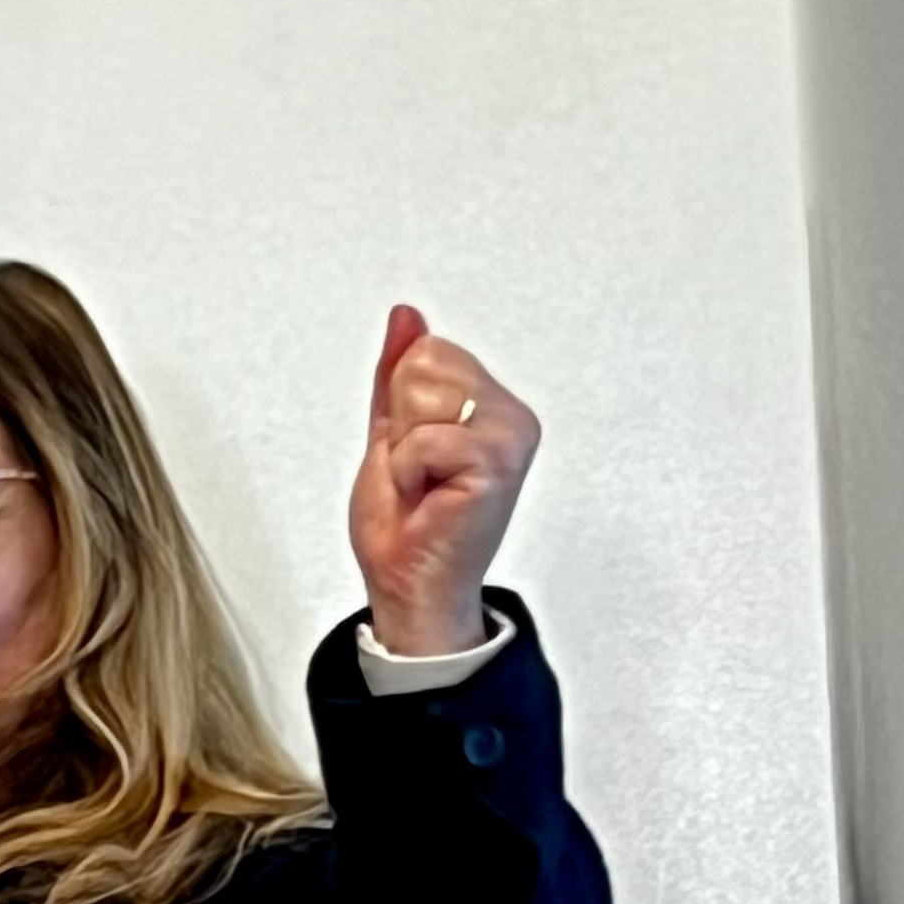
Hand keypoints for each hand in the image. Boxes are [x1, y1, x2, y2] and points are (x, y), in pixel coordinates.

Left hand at [346, 307, 539, 658]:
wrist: (409, 585)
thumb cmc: (409, 523)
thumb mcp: (392, 433)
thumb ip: (398, 374)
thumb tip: (406, 317)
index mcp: (493, 405)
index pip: (428, 352)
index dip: (401, 407)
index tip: (416, 456)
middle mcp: (512, 418)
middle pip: (425, 364)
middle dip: (402, 425)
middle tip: (419, 474)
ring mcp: (510, 439)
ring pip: (422, 396)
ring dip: (406, 449)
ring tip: (425, 486)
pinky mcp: (497, 464)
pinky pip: (425, 437)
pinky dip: (410, 470)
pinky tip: (431, 498)